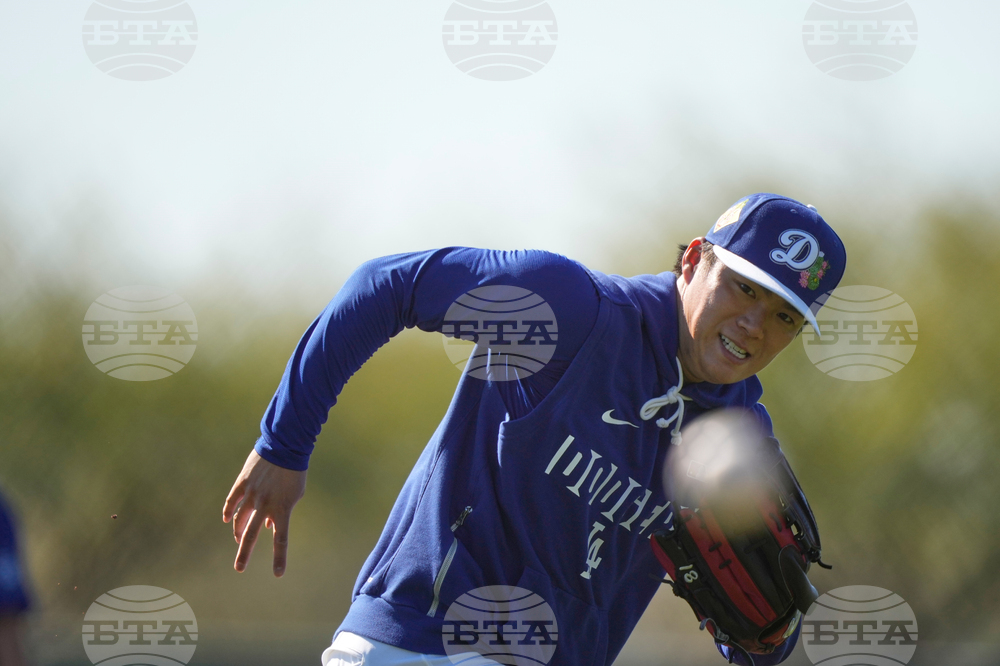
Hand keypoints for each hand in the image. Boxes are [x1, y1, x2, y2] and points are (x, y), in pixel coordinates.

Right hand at [222, 449, 306, 576]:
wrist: (285, 446)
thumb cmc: (294, 472)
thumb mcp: (294, 495)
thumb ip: (282, 512)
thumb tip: (269, 526)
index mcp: (282, 509)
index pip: (281, 540)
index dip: (279, 558)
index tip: (278, 574)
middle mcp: (265, 505)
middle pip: (252, 535)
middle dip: (245, 553)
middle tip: (239, 568)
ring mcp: (251, 494)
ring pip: (239, 519)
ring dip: (237, 532)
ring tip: (237, 539)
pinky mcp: (242, 484)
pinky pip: (231, 502)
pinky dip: (228, 512)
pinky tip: (227, 519)